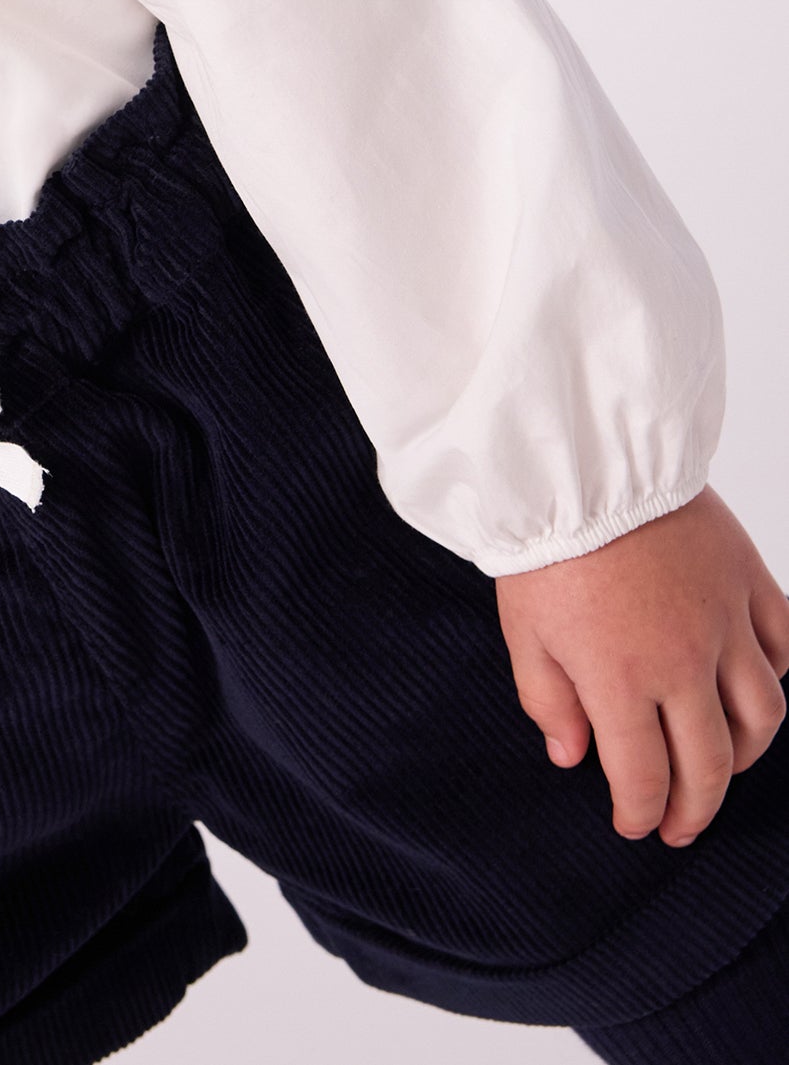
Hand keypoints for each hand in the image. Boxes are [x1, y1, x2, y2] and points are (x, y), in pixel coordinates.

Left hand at [495, 485, 788, 845]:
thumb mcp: (521, 628)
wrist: (582, 460)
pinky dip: (773, 675)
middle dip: (696, 807)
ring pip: (764, 715)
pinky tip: (749, 685)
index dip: (640, 812)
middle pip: (711, 764)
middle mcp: (683, 660)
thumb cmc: (544, 540)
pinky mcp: (747, 580)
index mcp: (619, 677)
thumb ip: (547, 700)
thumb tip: (571, 755)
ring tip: (720, 763)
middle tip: (680, 824)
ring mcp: (725, 621)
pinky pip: (783, 646)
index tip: (634, 824)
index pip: (643, 776)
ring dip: (745, 752)